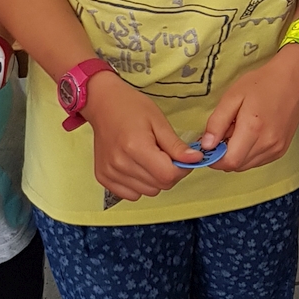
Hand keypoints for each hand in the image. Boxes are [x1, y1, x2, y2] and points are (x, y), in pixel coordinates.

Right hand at [86, 72, 203, 200]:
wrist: (103, 104)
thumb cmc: (131, 108)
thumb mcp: (159, 122)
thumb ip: (176, 146)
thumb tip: (195, 160)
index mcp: (135, 147)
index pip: (168, 175)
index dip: (182, 169)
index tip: (182, 158)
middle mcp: (120, 163)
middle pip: (159, 186)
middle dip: (170, 173)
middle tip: (165, 155)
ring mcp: (110, 172)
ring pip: (148, 192)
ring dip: (155, 179)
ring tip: (149, 158)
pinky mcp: (103, 177)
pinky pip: (132, 194)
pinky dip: (139, 185)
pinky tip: (137, 166)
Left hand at [200, 42, 298, 171]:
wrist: (291, 80)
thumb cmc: (261, 84)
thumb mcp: (232, 97)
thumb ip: (217, 122)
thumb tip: (206, 145)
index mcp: (253, 129)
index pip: (229, 162)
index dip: (215, 159)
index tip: (209, 147)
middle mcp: (267, 144)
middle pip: (237, 166)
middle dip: (224, 156)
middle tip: (224, 133)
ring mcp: (277, 149)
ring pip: (247, 165)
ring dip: (237, 155)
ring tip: (238, 132)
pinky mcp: (281, 150)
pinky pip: (258, 161)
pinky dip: (248, 154)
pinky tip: (250, 136)